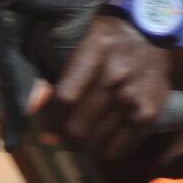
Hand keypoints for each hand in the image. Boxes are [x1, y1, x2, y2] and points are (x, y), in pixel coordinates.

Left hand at [41, 12, 174, 158]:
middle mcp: (118, 72)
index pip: (66, 97)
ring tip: (84, 133)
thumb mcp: (69, 41)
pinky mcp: (150, 110)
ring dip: (84, 144)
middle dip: (66, 135)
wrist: (150, 32)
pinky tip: (103, 138)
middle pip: (79, 125)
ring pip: (96, 142)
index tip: (48, 123)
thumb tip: (32, 108)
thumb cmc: (100, 37)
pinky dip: (106, 150)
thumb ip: (45, 72)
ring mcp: (136, 93)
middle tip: (66, 131)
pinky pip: (119, 148)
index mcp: (97, 47)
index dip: (51, 118)